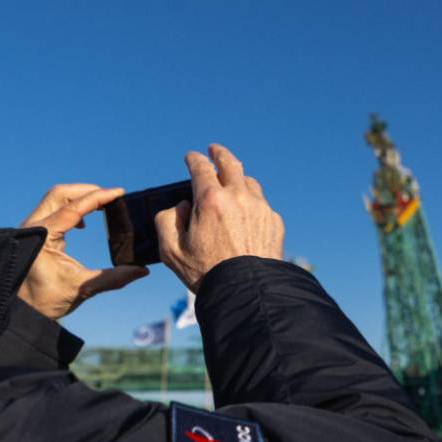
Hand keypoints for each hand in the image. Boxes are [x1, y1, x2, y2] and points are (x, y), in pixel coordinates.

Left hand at [17, 185, 149, 318]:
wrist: (19, 310)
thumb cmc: (45, 300)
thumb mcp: (82, 289)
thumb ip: (114, 278)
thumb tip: (142, 271)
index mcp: (42, 236)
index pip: (73, 207)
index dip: (98, 197)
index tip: (119, 192)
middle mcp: (33, 227)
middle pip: (60, 193)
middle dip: (87, 191)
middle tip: (111, 196)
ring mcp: (31, 229)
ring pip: (55, 199)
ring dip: (79, 198)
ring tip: (102, 205)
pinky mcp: (34, 234)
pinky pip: (53, 210)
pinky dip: (71, 208)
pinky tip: (84, 222)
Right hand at [156, 144, 284, 291]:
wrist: (247, 291)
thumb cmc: (206, 272)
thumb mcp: (170, 249)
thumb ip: (167, 220)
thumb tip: (182, 205)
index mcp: (211, 200)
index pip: (201, 168)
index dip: (194, 159)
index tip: (191, 157)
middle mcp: (239, 198)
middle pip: (230, 164)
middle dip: (220, 154)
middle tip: (214, 150)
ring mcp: (260, 208)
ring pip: (249, 182)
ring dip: (238, 178)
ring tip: (232, 181)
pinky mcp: (274, 221)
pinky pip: (261, 204)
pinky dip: (251, 202)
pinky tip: (246, 211)